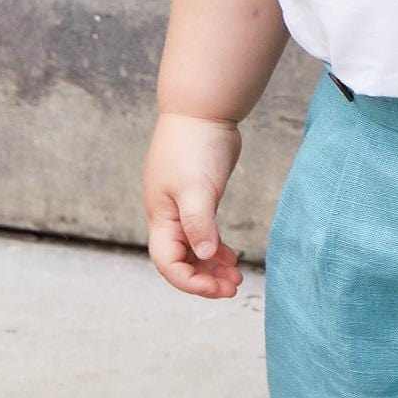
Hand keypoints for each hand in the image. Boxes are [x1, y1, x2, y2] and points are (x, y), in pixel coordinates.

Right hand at [143, 111, 243, 300]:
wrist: (203, 109)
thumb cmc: (194, 145)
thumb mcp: (196, 188)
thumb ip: (199, 223)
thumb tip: (206, 254)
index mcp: (161, 217)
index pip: (168, 263)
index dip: (190, 281)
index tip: (217, 288)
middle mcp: (168, 216)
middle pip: (180, 261)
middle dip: (204, 279)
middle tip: (233, 288)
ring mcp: (183, 207)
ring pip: (194, 249)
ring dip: (211, 266)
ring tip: (236, 277)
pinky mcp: (200, 197)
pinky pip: (204, 233)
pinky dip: (216, 248)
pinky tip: (231, 256)